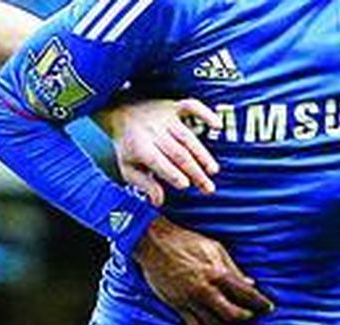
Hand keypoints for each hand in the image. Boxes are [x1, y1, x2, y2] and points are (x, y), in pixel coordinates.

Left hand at [99, 99, 222, 203]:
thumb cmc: (129, 146)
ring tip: (213, 171)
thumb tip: (159, 202)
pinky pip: (192, 107)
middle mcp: (154, 132)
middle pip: (178, 154)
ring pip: (188, 137)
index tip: (185, 185)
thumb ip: (145, 184)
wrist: (122, 112)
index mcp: (140, 148)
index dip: (172, 173)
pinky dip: (206, 114)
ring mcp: (166, 118)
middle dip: (194, 171)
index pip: (158, 162)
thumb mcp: (128, 168)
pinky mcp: (175, 107)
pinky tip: (217, 126)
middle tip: (208, 188)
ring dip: (203, 154)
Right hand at [134, 217, 273, 324]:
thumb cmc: (185, 241)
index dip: (260, 303)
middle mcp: (205, 290)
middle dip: (247, 319)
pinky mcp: (177, 307)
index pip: (245, 293)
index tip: (269, 308)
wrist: (153, 244)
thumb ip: (232, 268)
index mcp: (217, 273)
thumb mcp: (214, 249)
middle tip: (254, 319)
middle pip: (232, 314)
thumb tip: (250, 283)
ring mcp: (190, 301)